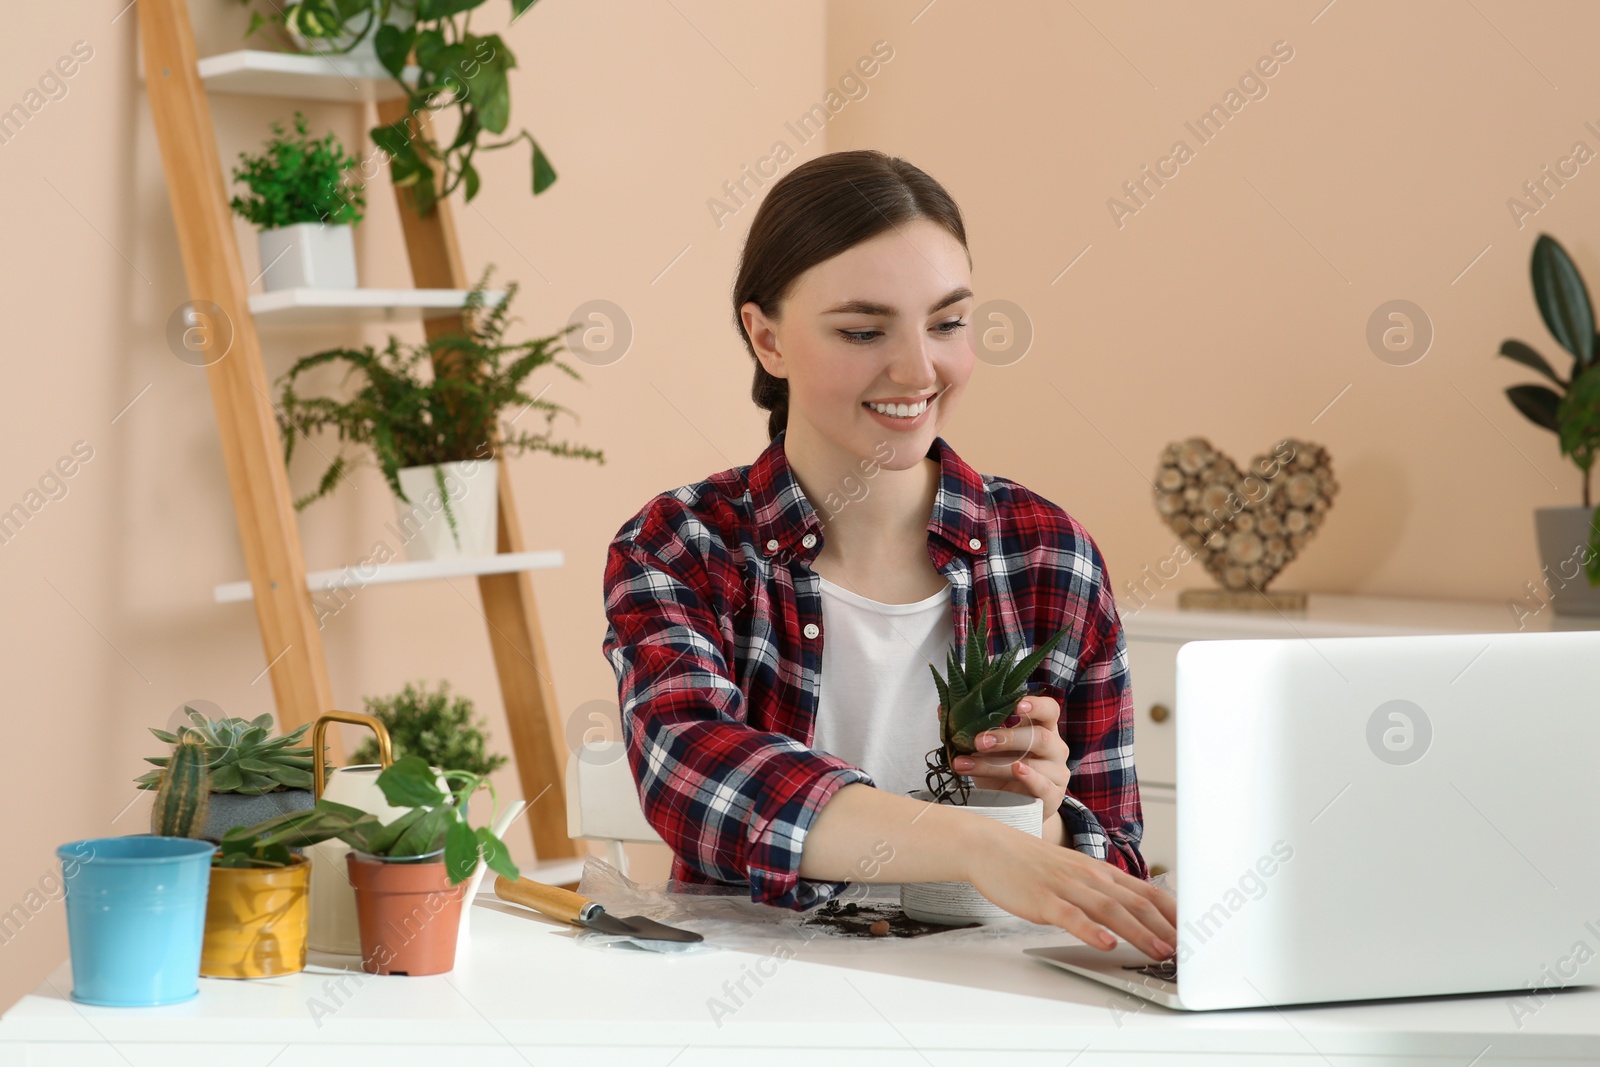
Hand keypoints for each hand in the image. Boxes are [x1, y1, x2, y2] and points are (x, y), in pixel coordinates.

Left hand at [950, 695, 1069, 818]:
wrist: (1015, 808)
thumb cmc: (1002, 771)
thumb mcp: (987, 749)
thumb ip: (970, 728)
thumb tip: (943, 708)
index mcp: (1042, 728)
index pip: (1049, 709)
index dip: (1036, 705)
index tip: (1017, 704)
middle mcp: (1055, 748)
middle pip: (1040, 736)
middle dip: (1007, 737)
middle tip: (978, 741)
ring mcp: (1057, 773)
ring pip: (1032, 763)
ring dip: (997, 763)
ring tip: (969, 763)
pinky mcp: (1053, 796)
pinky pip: (1043, 785)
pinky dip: (1029, 777)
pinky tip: (1016, 770)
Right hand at [960, 819, 1178, 960]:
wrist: (990, 847)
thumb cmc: (1031, 864)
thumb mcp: (1073, 874)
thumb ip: (1100, 892)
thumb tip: (1130, 914)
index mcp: (1099, 872)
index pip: (1147, 892)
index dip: (1173, 914)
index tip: (1193, 935)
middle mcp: (1089, 877)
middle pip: (1136, 902)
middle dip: (1165, 928)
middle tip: (1187, 951)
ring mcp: (1066, 887)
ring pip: (1110, 910)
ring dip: (1139, 933)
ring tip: (1160, 952)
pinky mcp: (1043, 899)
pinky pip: (1071, 916)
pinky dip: (1090, 931)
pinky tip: (1106, 944)